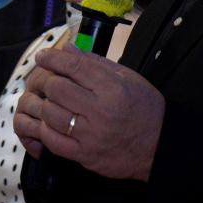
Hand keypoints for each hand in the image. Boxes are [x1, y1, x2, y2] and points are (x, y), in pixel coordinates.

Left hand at [14, 46, 164, 181]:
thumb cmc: (144, 108)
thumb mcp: (127, 77)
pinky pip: (53, 140)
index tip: (43, 56)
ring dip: (44, 104)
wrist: (159, 145)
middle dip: (46, 80)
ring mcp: (91, 135)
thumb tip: (69, 48)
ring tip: (49, 100)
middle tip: (45, 79)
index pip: (74, 67)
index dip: (53, 58)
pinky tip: (50, 121)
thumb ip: (95, 62)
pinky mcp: (85, 155)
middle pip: (57, 89)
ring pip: (50, 114)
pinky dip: (45, 128)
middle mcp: (101, 111)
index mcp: (113, 88)